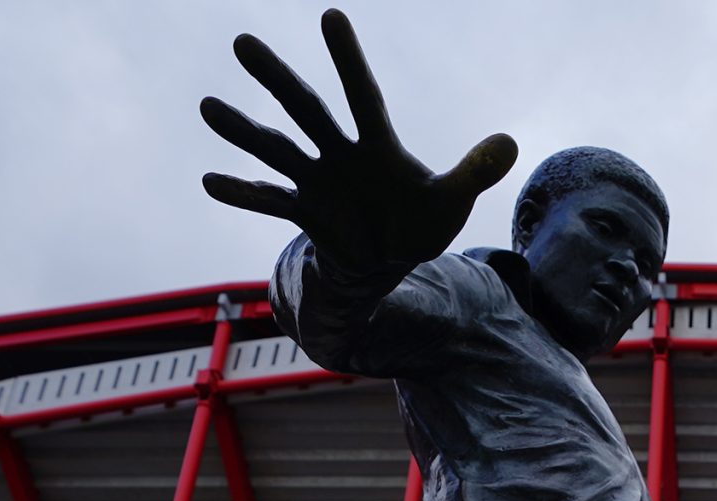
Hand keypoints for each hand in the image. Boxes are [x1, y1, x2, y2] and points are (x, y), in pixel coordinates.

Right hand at [200, 9, 516, 279]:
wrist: (390, 260)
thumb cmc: (421, 222)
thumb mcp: (450, 202)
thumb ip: (473, 173)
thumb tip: (510, 143)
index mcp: (378, 145)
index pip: (362, 96)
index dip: (348, 59)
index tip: (331, 15)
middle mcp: (341, 153)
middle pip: (306, 109)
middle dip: (276, 79)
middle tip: (243, 41)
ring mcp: (318, 180)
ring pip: (277, 149)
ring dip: (243, 130)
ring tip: (207, 105)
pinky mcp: (304, 211)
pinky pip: (268, 199)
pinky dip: (242, 191)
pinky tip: (209, 180)